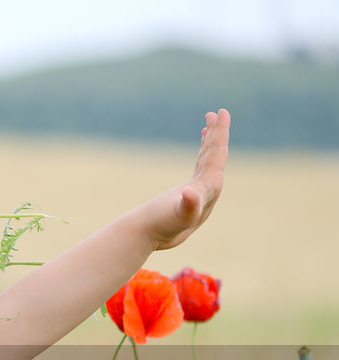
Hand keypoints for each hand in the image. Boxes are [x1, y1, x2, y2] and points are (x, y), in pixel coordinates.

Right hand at [146, 109, 230, 250]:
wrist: (146, 238)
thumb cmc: (160, 226)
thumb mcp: (177, 215)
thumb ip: (188, 205)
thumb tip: (189, 193)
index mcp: (208, 187)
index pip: (217, 154)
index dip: (221, 132)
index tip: (222, 112)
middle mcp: (208, 188)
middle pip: (217, 154)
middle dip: (217, 133)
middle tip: (218, 112)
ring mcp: (199, 190)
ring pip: (209, 160)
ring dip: (210, 141)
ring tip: (209, 124)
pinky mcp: (190, 194)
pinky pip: (201, 168)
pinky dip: (203, 154)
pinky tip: (202, 150)